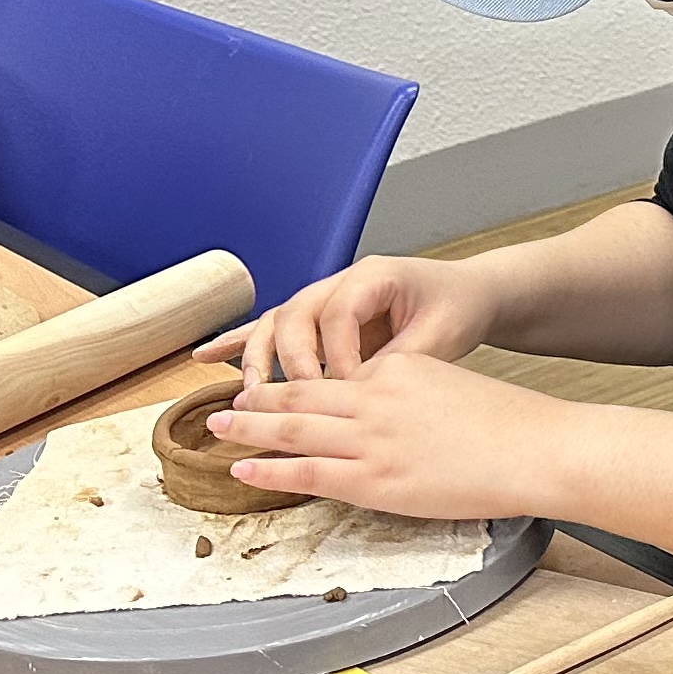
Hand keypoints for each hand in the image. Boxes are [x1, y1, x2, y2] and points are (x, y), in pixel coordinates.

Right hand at [204, 252, 500, 386]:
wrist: (467, 294)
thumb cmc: (457, 309)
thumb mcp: (442, 336)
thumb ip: (402, 361)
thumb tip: (364, 392)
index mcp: (374, 275)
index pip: (339, 313)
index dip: (337, 354)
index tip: (347, 389)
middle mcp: (341, 281)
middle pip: (295, 313)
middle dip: (290, 359)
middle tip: (295, 397)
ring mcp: (324, 296)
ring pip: (277, 321)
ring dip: (258, 357)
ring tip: (248, 392)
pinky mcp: (317, 318)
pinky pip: (271, 327)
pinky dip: (238, 341)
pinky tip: (205, 356)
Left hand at [212, 348, 570, 519]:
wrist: (537, 447)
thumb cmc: (511, 422)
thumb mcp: (452, 383)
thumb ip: (413, 389)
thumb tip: (389, 405)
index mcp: (397, 370)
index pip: (335, 375)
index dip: (297, 382)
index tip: (273, 388)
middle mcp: (375, 398)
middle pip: (300, 395)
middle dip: (256, 399)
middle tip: (222, 402)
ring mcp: (371, 440)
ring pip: (292, 430)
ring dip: (248, 429)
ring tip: (216, 429)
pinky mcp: (375, 479)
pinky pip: (307, 472)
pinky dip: (269, 469)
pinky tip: (243, 468)